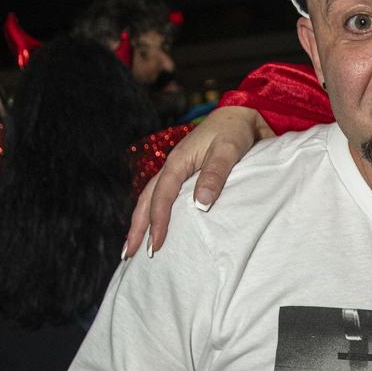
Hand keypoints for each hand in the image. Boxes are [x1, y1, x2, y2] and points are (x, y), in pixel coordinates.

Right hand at [125, 105, 273, 256]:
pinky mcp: (185, 176)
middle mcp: (173, 167)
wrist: (242, 116)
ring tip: (133, 246)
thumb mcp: (228, 151)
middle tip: (129, 254)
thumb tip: (200, 204)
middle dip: (137, 227)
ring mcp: (178, 172)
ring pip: (152, 199)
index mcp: (178, 162)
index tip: (155, 246)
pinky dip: (155, 213)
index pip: (162, 197)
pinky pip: (163, 197)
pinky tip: (154, 227)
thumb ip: (215, 175)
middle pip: (147, 200)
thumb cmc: (235, 131)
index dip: (157, 222)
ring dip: (141, 222)